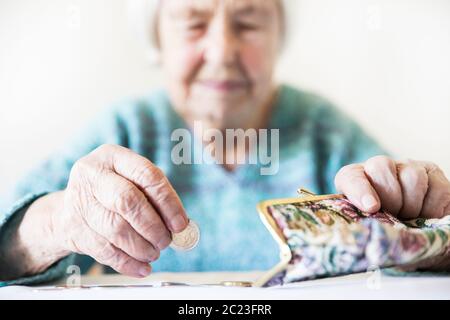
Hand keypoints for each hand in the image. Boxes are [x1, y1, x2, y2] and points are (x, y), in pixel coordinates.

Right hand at [52, 144, 188, 276]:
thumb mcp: (130, 181)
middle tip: (166, 241)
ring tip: (154, 253)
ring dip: (142, 247)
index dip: (168, 201)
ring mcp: (79, 201)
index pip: (147, 175)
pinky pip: (105, 251)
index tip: (180, 223)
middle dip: (153, 226)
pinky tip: (142, 267)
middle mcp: (92, 174)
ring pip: (116, 229)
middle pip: (128, 201)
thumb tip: (180, 225)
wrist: (67, 209)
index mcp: (112, 156)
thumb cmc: (110, 193)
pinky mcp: (73, 228)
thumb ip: (154, 197)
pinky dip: (128, 263)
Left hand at [335, 155, 449, 218]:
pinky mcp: (433, 173)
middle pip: (380, 167)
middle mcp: (380, 167)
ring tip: (410, 218)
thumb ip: (363, 224)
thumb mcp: (369, 227)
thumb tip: (369, 229)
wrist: (415, 229)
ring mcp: (408, 167)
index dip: (360, 190)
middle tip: (395, 216)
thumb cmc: (385, 228)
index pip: (350, 177)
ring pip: (411, 177)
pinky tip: (427, 215)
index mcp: (355, 180)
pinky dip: (432, 207)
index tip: (371, 207)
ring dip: (411, 205)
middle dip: (390, 198)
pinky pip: (436, 187)